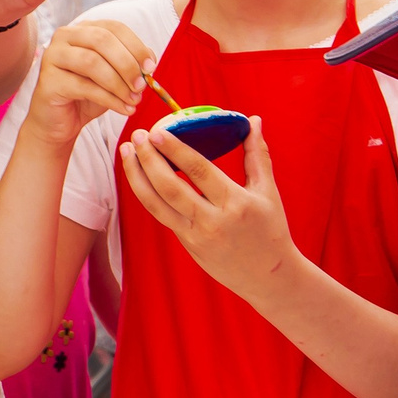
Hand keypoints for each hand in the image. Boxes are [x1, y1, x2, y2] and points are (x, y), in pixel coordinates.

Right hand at [26, 18, 154, 146]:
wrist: (59, 123)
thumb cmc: (87, 96)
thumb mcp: (114, 76)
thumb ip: (130, 63)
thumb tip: (150, 60)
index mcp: (83, 29)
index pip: (114, 28)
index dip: (136, 46)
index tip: (151, 67)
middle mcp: (65, 36)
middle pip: (102, 40)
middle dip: (127, 64)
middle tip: (142, 86)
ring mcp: (53, 56)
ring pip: (92, 62)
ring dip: (119, 83)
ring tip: (133, 100)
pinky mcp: (48, 80)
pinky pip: (84, 87)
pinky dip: (110, 99)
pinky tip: (123, 109)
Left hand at [118, 116, 298, 298]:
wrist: (269, 278)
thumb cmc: (271, 230)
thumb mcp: (268, 192)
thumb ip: (257, 154)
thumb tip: (254, 119)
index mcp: (235, 203)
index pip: (199, 171)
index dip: (175, 150)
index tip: (157, 131)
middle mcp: (212, 221)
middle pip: (170, 187)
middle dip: (148, 159)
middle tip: (136, 136)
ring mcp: (196, 236)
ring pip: (156, 204)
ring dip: (137, 176)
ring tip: (126, 151)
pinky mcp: (187, 245)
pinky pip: (161, 215)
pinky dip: (147, 193)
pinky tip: (139, 174)